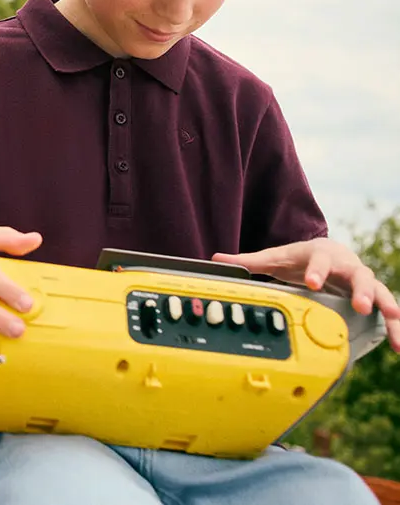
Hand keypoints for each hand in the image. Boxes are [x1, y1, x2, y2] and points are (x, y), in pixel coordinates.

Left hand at [213, 238, 399, 352]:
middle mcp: (347, 266)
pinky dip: (396, 328)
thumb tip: (217, 258)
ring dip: (387, 308)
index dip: (316, 271)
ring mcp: (362, 282)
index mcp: (322, 254)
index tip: (312, 283)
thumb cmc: (301, 257)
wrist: (328, 251)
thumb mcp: (277, 257)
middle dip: (362, 290)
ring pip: (381, 292)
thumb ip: (249, 260)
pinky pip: (388, 313)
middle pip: (359, 275)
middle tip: (362, 306)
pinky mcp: (372, 298)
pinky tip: (399, 346)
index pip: (319, 261)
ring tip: (393, 323)